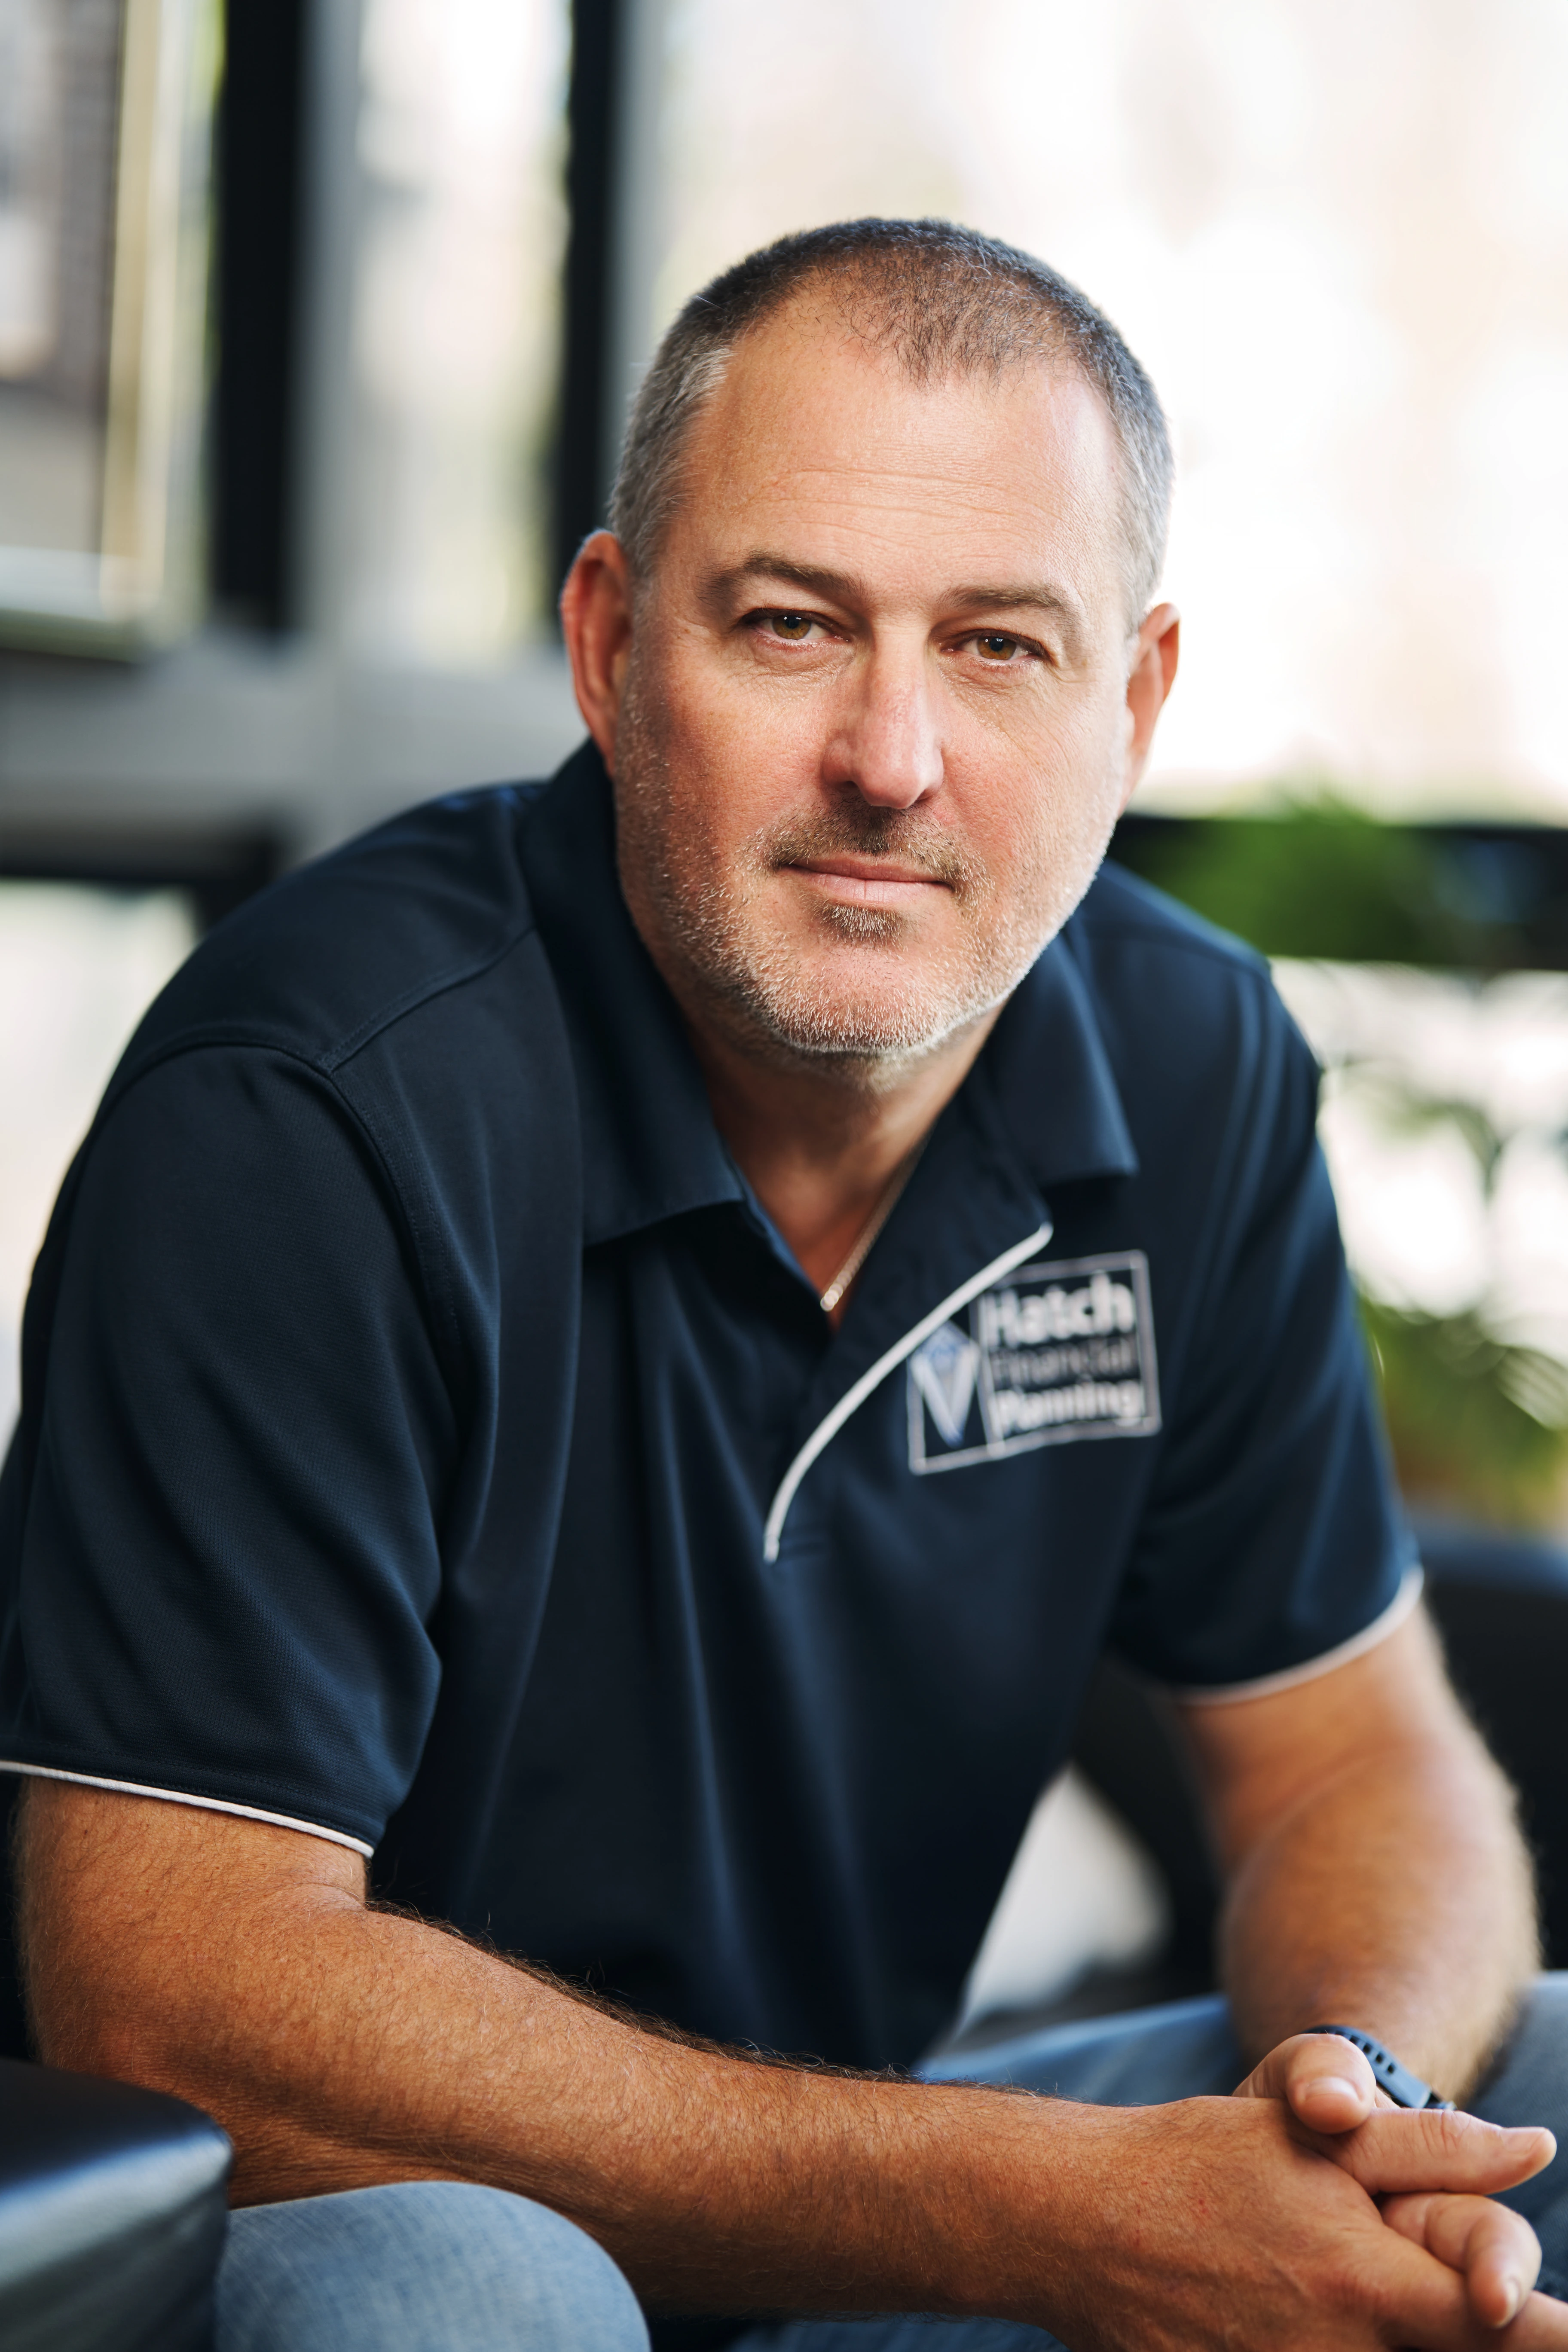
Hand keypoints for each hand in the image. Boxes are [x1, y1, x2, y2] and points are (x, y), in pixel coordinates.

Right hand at [1018, 2088, 1567, 2350]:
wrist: (1080, 2222)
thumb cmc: (1204, 2164)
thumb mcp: (1318, 2135)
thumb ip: (1436, 2151)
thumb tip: (1537, 2150)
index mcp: (1371, 2285)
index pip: (1512, 2332)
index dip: (1556, 2333)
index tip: (1563, 2321)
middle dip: (1469, 2330)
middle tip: (1445, 2294)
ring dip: (1395, 2345)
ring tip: (1326, 2292)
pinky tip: (1293, 2324)